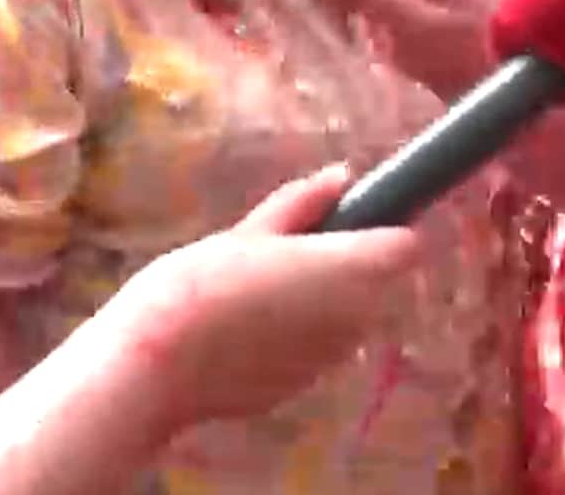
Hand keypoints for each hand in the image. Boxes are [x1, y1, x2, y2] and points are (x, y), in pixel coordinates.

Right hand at [108, 165, 418, 433]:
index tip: (349, 220)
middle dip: (344, 267)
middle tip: (283, 255)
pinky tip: (245, 334)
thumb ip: (304, 205)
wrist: (156, 365)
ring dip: (319, 305)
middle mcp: (357, 318)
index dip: (385, 229)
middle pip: (374, 284)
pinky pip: (313, 352)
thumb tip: (342, 177)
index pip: (407, 245)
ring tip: (256, 295)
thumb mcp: (251, 232)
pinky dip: (293, 340)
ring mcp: (332, 359)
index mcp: (352, 269)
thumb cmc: (203, 283)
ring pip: (344, 319)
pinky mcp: (303, 388)